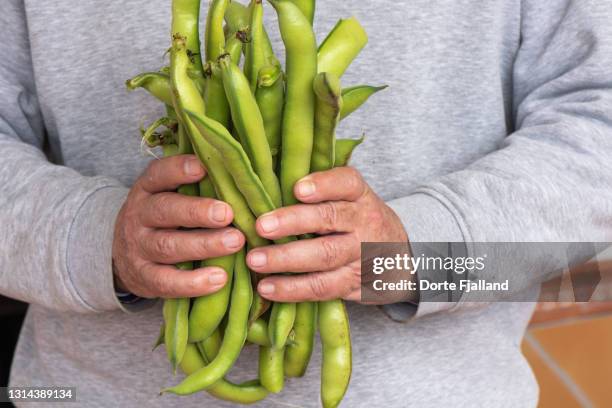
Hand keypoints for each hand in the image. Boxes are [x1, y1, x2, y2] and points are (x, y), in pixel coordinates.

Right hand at [112, 155, 244, 298]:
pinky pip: (166, 281)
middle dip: (197, 212)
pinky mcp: (144, 278)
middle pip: (165, 210)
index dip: (178, 169)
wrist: (122, 255)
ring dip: (204, 245)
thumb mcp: (169, 195)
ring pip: (169, 246)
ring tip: (235, 242)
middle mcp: (139, 216)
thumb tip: (239, 168)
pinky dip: (193, 282)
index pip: (158, 174)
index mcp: (147, 189)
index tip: (203, 168)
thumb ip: (196, 184)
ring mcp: (139, 248)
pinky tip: (219, 279)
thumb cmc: (164, 218)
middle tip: (227, 213)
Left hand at [246, 167, 408, 303]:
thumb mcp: (349, 199)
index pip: (346, 183)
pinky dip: (292, 288)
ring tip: (255, 260)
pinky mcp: (353, 283)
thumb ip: (317, 189)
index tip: (297, 189)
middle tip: (261, 226)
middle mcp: (365, 222)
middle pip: (330, 219)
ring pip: (325, 256)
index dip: (323, 185)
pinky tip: (266, 287)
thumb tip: (263, 182)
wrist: (397, 259)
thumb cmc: (354, 220)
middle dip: (293, 222)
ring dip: (286, 259)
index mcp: (360, 195)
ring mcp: (361, 255)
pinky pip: (322, 287)